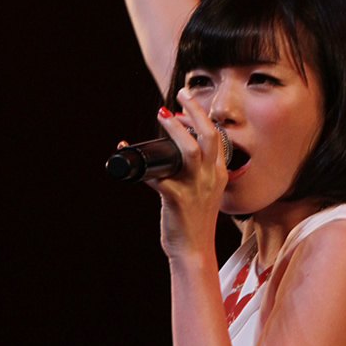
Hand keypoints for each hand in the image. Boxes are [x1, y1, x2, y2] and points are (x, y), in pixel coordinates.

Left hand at [153, 90, 228, 258]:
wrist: (194, 252)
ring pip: (191, 151)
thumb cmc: (194, 224)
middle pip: (208, 136)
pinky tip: (126, 151)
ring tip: (162, 114)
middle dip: (194, 111)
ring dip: (176, 130)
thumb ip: (195, 175)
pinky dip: (142, 165)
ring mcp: (196, 189)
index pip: (215, 137)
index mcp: (218, 175)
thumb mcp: (204, 194)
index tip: (184, 104)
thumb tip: (172, 159)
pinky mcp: (177, 200)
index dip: (201, 117)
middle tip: (181, 93)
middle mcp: (211, 179)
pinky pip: (158, 177)